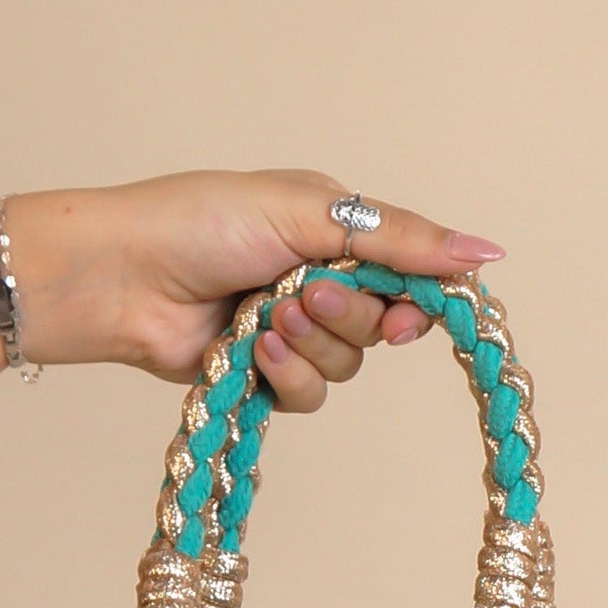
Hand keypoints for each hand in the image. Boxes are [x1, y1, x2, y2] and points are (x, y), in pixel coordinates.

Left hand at [3, 168, 506, 412]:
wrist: (122, 275)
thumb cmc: (200, 222)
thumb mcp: (310, 212)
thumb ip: (399, 238)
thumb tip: (486, 254)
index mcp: (335, 228)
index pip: (409, 273)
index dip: (416, 299)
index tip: (409, 312)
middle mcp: (318, 279)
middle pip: (381, 327)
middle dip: (347, 317)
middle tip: (302, 293)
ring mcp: (289, 330)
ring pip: (345, 367)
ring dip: (310, 346)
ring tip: (264, 316)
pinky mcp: (261, 375)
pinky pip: (307, 395)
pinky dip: (285, 374)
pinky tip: (250, 349)